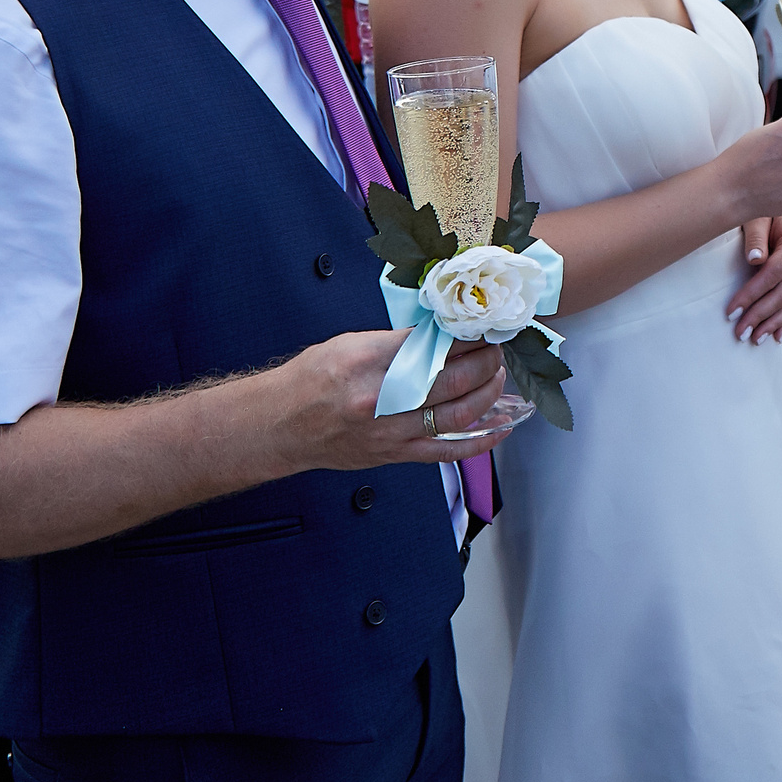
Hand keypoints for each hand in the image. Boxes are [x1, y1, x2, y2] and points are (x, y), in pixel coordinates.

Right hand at [278, 329, 512, 470]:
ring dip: (488, 393)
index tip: (483, 327)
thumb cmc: (311, 380)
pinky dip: (480, 441)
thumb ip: (398, 342)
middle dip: (485, 361)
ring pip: (458, 415)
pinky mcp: (394, 454)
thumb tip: (442, 335)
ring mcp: (390, 432)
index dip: (468, 336)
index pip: (434, 345)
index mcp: (369, 362)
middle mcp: (382, 399)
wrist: (279, 425)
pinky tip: (502, 427)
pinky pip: (446, 451)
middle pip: (453, 379)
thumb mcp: (351, 344)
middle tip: (496, 349)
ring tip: (498, 376)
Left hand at [726, 212, 781, 344]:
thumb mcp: (757, 216)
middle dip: (760, 316)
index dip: (751, 295)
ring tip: (755, 340)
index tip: (731, 312)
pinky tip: (776, 336)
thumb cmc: (766, 211)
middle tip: (740, 333)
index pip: (771, 275)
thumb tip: (755, 260)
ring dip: (773, 324)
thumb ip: (755, 236)